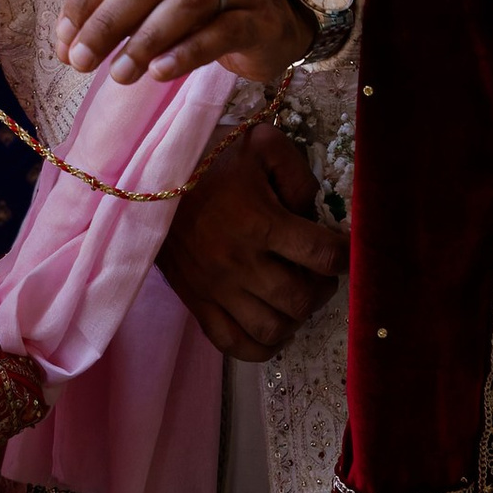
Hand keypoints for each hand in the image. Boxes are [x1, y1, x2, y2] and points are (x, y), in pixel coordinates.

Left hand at [56, 0, 314, 87]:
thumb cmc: (205, 11)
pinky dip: (186, 52)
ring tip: (119, 75)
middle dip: (107, 23)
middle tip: (81, 62)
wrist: (276, 21)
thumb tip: (66, 46)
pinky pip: (221, 31)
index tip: (64, 39)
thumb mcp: (158, 4)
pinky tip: (159, 73)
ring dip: (145, 40)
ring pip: (187, 1)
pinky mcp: (259, 18)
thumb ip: (116, 16)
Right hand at [155, 127, 345, 361]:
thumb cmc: (210, 159)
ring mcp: (216, 289)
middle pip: (301, 299)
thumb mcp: (261, 145)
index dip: (344, 254)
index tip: (343, 247)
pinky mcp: (197, 303)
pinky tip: (272, 326)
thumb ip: (297, 173)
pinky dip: (261, 346)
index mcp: (260, 222)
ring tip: (294, 296)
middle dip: (322, 288)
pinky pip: (233, 344)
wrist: (148, 177)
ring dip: (295, 318)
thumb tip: (314, 212)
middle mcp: (240, 263)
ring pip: (272, 329)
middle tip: (318, 272)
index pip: (322, 254)